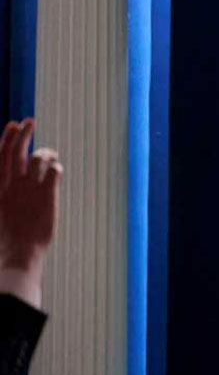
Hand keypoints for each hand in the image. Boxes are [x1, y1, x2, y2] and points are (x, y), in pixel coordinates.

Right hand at [0, 120, 62, 271]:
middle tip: (29, 121)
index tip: (13, 124)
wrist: (18, 253)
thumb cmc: (8, 238)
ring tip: (50, 154)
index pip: (0, 155)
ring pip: (38, 158)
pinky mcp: (47, 195)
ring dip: (45, 152)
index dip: (7, 138)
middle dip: (23, 134)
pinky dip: (56, 166)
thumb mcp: (0, 208)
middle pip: (16, 151)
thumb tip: (12, 178)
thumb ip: (5, 191)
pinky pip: (54, 171)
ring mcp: (29, 189)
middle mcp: (12, 184)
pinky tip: (56, 169)